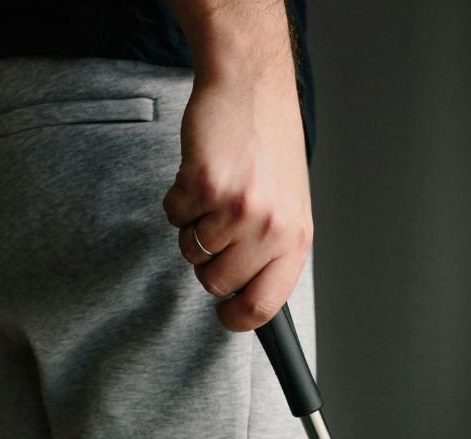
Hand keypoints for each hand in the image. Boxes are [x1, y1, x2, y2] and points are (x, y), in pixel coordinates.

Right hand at [162, 70, 312, 331]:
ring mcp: (238, 208)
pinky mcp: (205, 185)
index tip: (227, 316)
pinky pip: (174, 217)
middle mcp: (271, 228)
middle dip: (209, 261)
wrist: (252, 88)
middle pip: (216, 283)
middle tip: (220, 226)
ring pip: (191, 252)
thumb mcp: (289, 208)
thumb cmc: (270, 148)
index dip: (238, 319)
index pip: (264, 306)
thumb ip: (273, 252)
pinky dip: (178, 199)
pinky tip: (201, 174)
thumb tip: (250, 296)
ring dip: (193, 226)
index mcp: (296, 239)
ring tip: (215, 193)